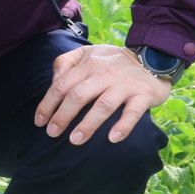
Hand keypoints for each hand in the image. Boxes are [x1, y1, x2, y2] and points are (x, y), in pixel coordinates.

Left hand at [35, 43, 172, 145]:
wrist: (154, 54)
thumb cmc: (112, 60)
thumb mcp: (87, 53)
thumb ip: (66, 62)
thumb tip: (53, 82)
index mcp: (88, 64)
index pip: (62, 85)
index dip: (48, 104)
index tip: (40, 122)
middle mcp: (105, 73)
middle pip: (78, 95)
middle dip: (62, 116)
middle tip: (53, 134)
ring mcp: (125, 84)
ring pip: (103, 105)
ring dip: (88, 124)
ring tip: (75, 140)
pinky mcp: (144, 94)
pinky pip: (133, 112)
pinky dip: (123, 125)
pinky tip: (113, 139)